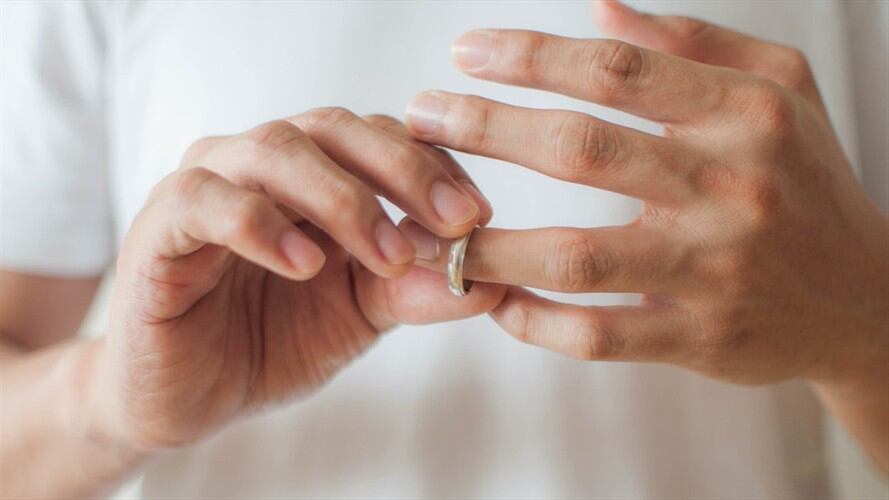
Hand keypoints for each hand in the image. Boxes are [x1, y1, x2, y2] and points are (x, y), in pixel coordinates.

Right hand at [91, 108, 502, 450]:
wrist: (188, 398)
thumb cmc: (272, 342)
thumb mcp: (361, 316)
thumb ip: (416, 289)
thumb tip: (493, 278)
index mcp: (312, 174)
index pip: (380, 138)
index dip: (434, 168)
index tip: (479, 216)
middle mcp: (261, 165)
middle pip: (334, 126)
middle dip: (403, 170)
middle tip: (453, 222)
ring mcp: (208, 186)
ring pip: (275, 149)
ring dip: (343, 198)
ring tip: (386, 254)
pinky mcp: (160, 226)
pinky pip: (206, 200)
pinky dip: (261, 224)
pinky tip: (305, 264)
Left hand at [402, 2, 888, 387]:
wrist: (864, 296)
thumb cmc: (805, 181)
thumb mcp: (779, 89)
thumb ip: (692, 43)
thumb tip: (600, 11)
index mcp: (744, 116)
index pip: (615, 72)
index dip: (528, 56)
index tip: (465, 52)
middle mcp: (729, 189)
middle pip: (580, 149)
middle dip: (483, 127)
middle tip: (419, 118)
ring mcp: (713, 272)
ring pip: (577, 256)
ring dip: (490, 244)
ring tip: (431, 230)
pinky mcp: (699, 339)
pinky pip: (598, 336)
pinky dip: (535, 321)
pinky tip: (496, 300)